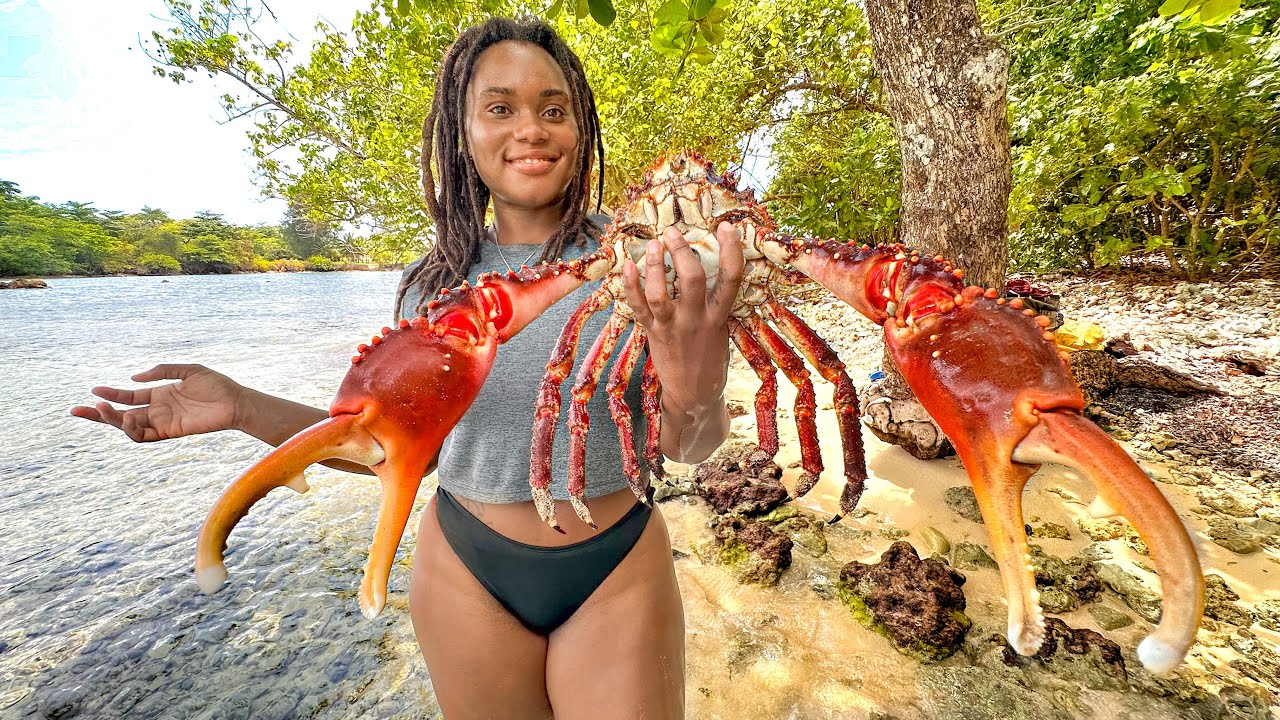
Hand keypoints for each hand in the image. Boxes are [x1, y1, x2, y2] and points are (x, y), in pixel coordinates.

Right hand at [70, 364, 247, 441]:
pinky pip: (146, 436)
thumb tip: (133, 379)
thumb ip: (162, 371)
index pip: (128, 398)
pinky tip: (127, 418)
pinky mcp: (171, 432)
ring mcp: (163, 422)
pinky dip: (133, 430)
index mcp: (159, 395)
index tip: (93, 391)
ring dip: (113, 420)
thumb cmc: (217, 385)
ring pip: (130, 427)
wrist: (237, 402)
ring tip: (102, 410)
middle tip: (76, 410)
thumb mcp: (188, 370)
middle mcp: (158, 410)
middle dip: (99, 414)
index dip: (110, 395)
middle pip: (122, 415)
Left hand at [622, 222, 744, 460]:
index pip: (731, 279)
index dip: (731, 250)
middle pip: (692, 279)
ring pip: (660, 293)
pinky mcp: (652, 333)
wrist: (693, 395)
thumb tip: (705, 266)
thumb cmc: (710, 358)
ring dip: (655, 265)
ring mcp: (672, 327)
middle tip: (674, 232)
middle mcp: (696, 320)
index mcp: (719, 317)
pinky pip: (638, 307)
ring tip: (654, 245)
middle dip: (682, 251)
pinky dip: (630, 285)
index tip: (726, 227)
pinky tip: (627, 265)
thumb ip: (714, 303)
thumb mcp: (722, 329)